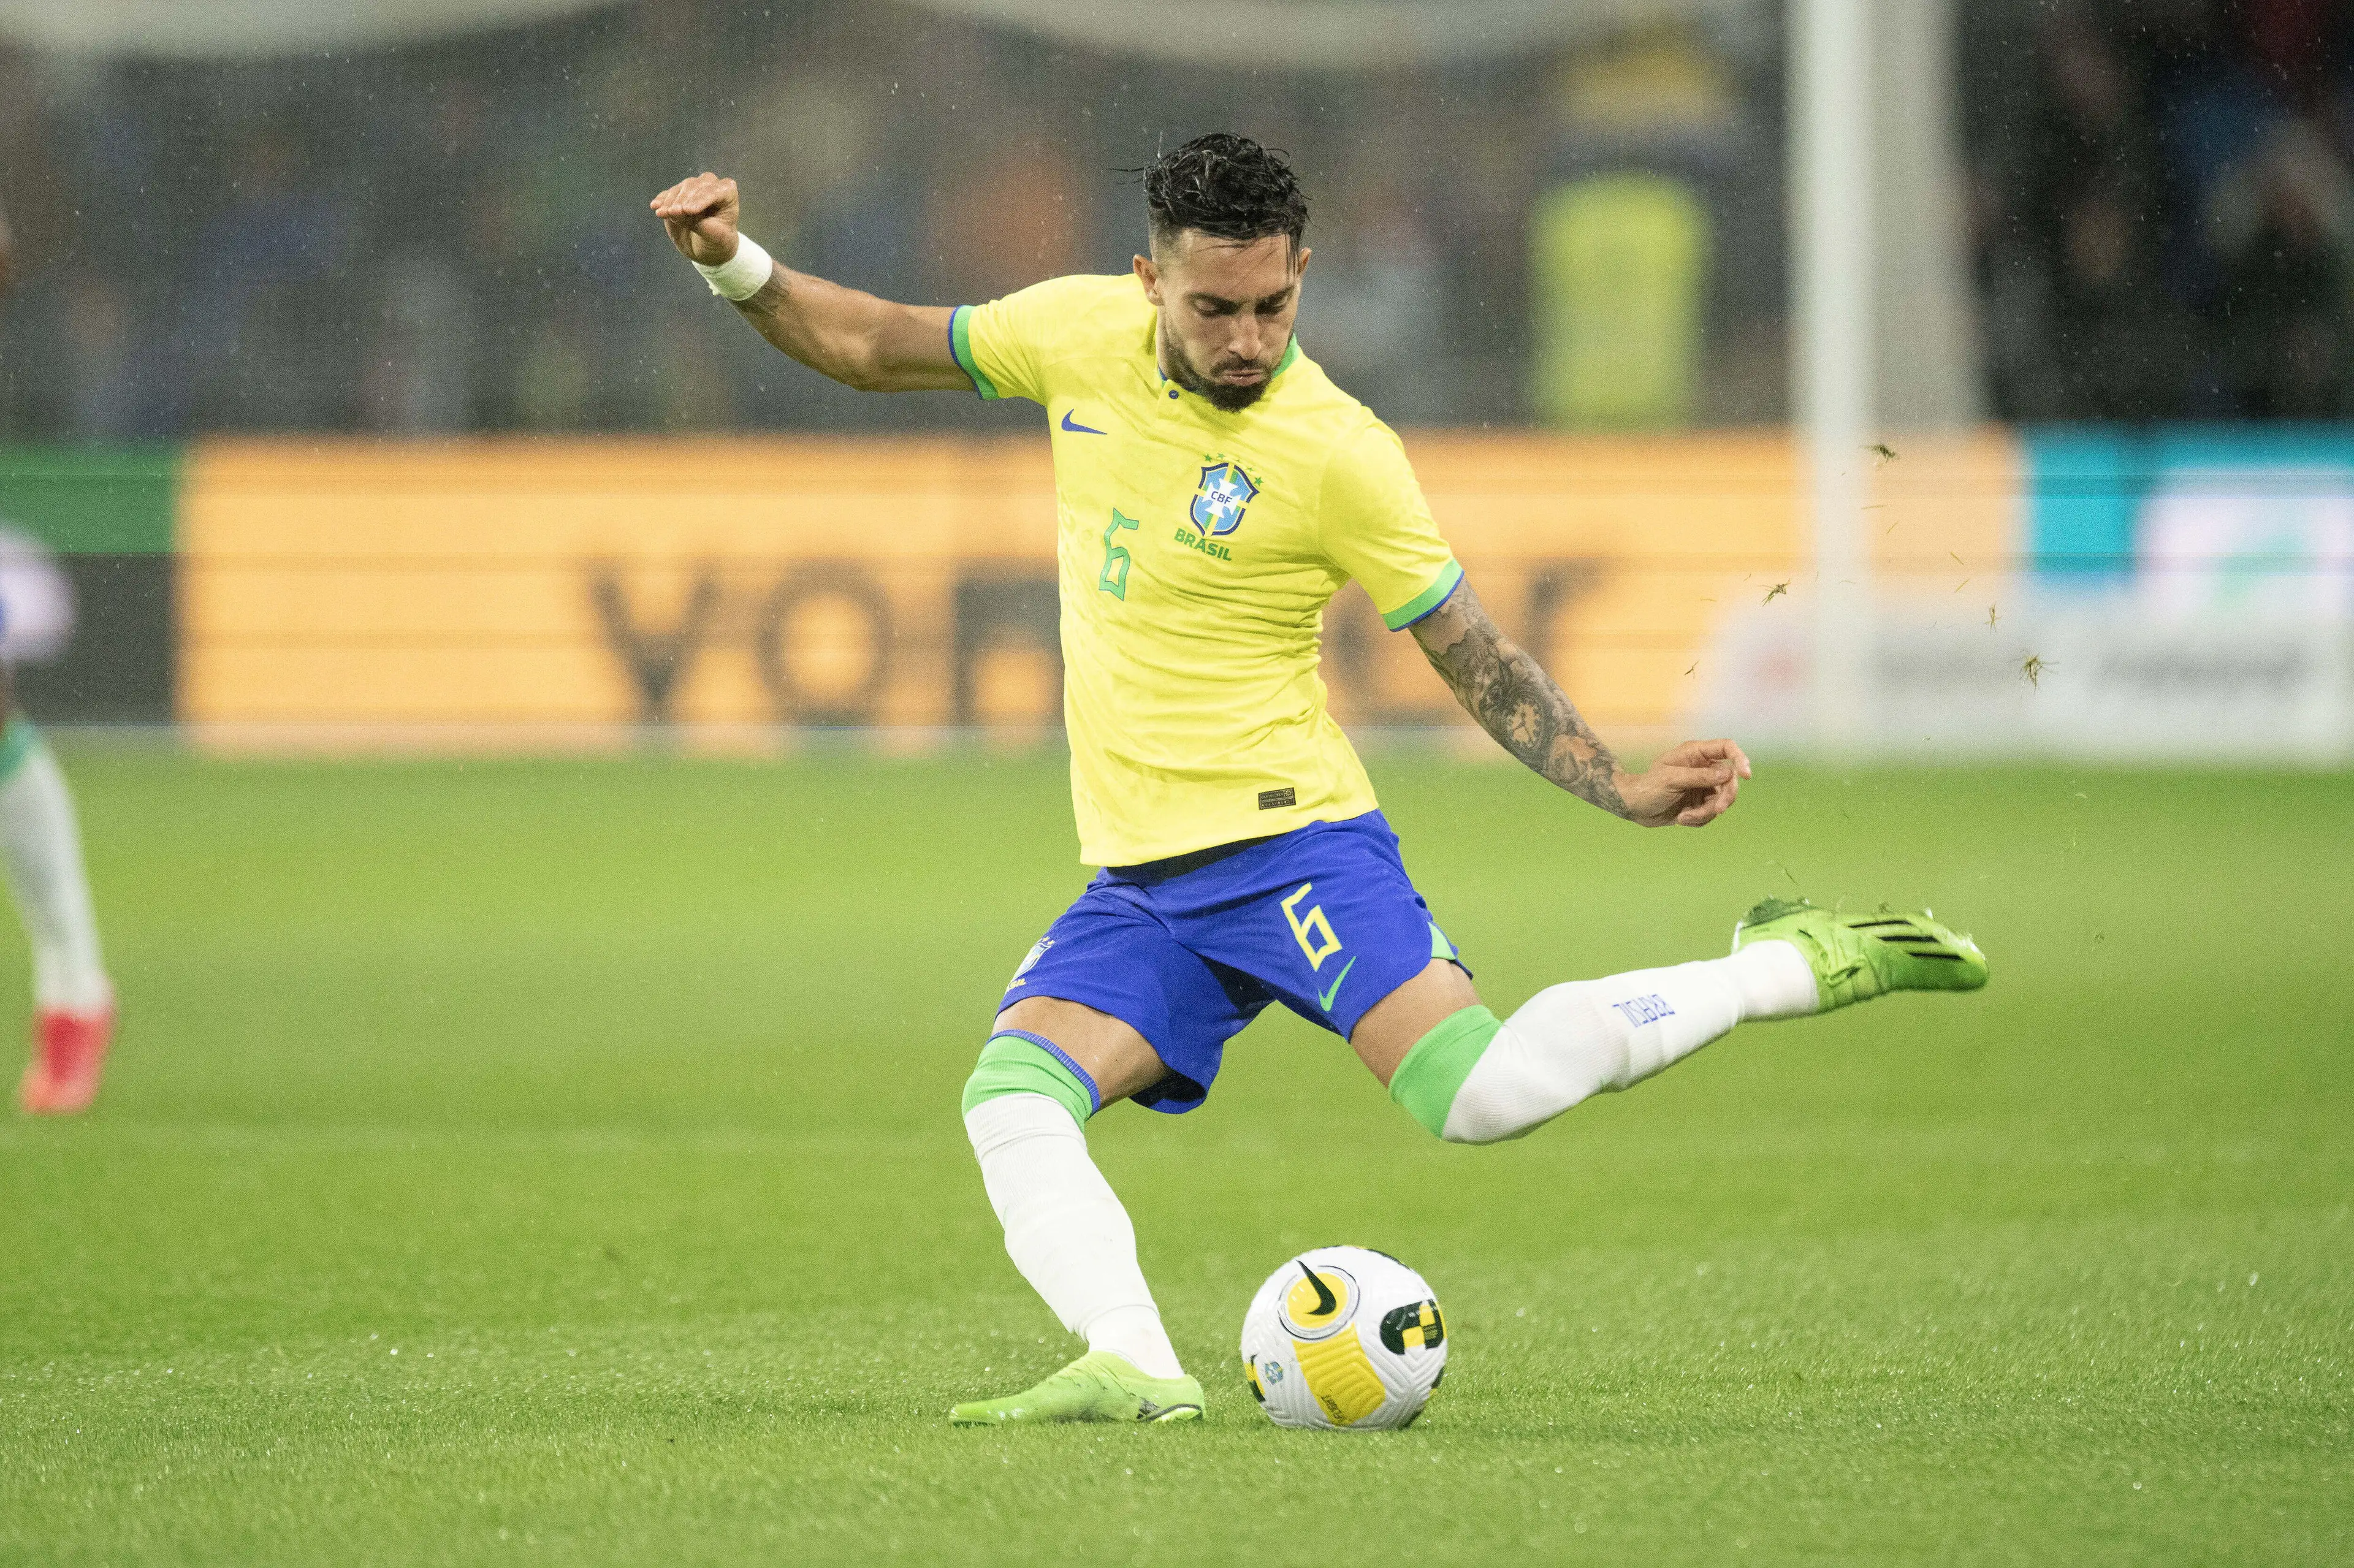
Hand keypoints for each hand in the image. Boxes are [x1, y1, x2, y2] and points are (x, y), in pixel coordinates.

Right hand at [649, 172, 741, 265]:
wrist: (706, 247)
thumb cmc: (717, 241)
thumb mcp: (714, 237)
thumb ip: (698, 224)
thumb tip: (676, 212)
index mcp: (727, 193)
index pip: (714, 191)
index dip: (700, 199)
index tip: (688, 211)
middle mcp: (710, 185)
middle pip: (694, 186)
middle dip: (682, 199)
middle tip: (673, 213)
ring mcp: (693, 188)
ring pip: (680, 188)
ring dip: (670, 201)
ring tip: (662, 213)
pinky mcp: (677, 194)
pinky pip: (668, 193)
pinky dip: (661, 200)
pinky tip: (655, 206)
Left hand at [1614, 738, 1749, 827]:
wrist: (1634, 808)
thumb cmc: (1648, 787)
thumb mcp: (1671, 780)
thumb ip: (1699, 776)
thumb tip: (1727, 774)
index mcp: (1695, 754)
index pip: (1726, 748)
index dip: (1740, 758)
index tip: (1746, 775)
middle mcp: (1703, 768)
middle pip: (1730, 780)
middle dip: (1725, 797)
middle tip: (1717, 810)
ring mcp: (1703, 786)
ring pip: (1722, 800)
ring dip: (1706, 813)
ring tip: (1684, 817)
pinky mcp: (1700, 803)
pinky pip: (1711, 813)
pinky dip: (1699, 819)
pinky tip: (1681, 818)